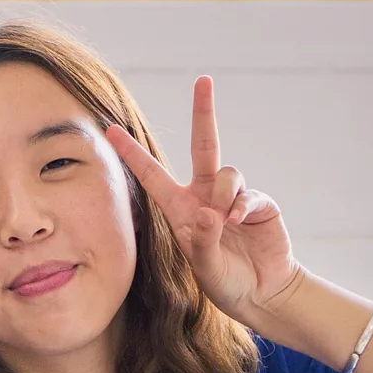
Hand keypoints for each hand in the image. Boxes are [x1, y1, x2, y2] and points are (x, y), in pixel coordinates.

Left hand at [105, 76, 301, 325]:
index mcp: (179, 208)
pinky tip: (238, 221)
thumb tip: (210, 214)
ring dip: (224, 194)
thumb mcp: (204, 267)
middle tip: (204, 80)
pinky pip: (248, 193)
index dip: (132, 152)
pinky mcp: (259, 203)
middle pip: (204, 145)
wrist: (261, 293)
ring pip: (227, 173)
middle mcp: (205, 195)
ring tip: (225, 221)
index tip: (111, 128)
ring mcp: (233, 196)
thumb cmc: (224, 281)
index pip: (151, 174)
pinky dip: (242, 206)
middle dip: (203, 112)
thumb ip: (203, 242)